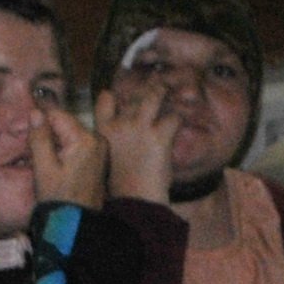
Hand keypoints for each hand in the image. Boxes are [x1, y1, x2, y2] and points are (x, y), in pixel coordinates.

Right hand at [32, 99, 107, 209]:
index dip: (39, 120)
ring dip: (54, 141)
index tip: (26, 131)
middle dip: (47, 131)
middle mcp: (97, 139)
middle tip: (32, 149)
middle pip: (64, 123)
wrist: (78, 224)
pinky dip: (64, 149)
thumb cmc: (59, 199)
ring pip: (69, 133)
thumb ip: (39, 138)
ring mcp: (100, 148)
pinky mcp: (99, 158)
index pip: (57, 114)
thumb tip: (35, 112)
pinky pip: (77, 144)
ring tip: (44, 160)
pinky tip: (56, 165)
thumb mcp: (44, 168)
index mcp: (85, 139)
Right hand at [93, 72, 178, 203]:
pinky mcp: (160, 136)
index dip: (117, 94)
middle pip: (135, 93)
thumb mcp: (110, 158)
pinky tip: (179, 121)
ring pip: (154, 95)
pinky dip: (179, 117)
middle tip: (159, 82)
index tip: (126, 95)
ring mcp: (140, 127)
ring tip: (172, 89)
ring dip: (165, 91)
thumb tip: (127, 129)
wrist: (135, 201)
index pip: (106, 98)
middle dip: (148, 87)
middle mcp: (121, 123)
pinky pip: (174, 116)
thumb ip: (117, 138)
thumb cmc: (123, 185)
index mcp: (104, 130)